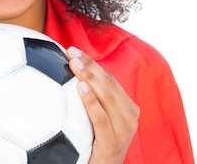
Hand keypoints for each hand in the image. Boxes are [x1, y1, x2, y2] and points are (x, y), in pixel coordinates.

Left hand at [66, 46, 139, 163]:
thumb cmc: (95, 146)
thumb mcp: (96, 121)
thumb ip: (91, 101)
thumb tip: (66, 75)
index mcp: (127, 107)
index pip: (109, 79)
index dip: (93, 62)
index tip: (73, 50)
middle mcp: (130, 116)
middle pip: (109, 84)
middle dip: (90, 65)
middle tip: (71, 52)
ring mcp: (124, 130)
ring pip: (107, 96)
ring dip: (90, 77)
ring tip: (74, 64)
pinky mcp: (113, 143)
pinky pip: (101, 118)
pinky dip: (91, 101)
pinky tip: (80, 88)